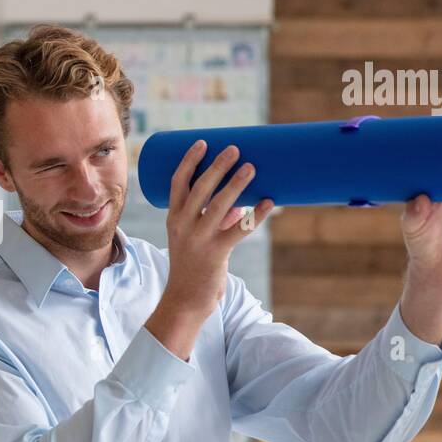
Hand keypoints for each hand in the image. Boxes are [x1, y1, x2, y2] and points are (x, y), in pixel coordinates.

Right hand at [146, 140, 273, 358]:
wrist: (185, 299)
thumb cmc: (191, 266)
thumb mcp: (194, 239)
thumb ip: (215, 220)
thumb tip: (241, 204)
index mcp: (173, 218)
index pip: (178, 183)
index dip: (189, 161)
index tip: (203, 143)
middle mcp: (183, 226)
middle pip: (200, 189)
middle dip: (217, 166)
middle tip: (234, 148)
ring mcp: (199, 239)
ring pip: (220, 206)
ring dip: (237, 184)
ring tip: (252, 167)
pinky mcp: (216, 253)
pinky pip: (239, 230)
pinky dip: (255, 215)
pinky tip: (268, 202)